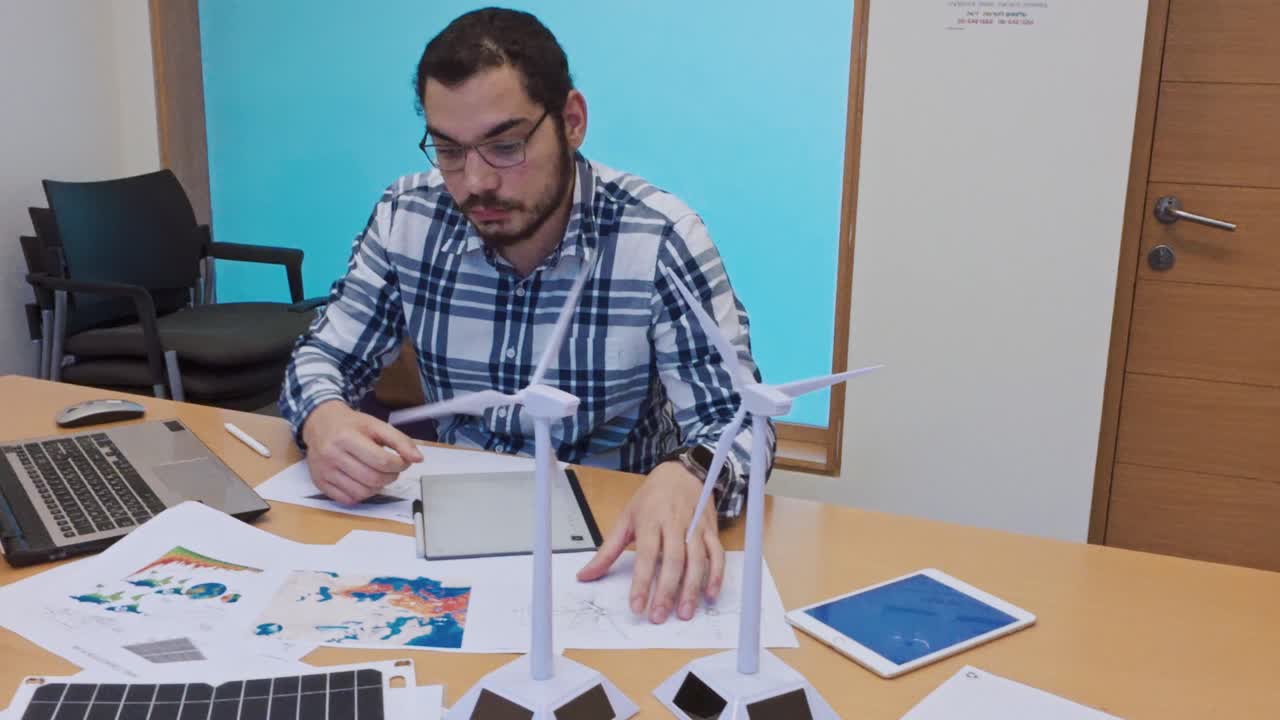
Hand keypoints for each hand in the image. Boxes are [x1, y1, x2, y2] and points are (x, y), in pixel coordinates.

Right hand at [300, 400, 422, 504]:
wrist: (320, 423)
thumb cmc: (351, 425)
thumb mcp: (376, 425)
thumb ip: (400, 440)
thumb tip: (418, 459)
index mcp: (346, 438)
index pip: (381, 461)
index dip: (400, 465)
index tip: (404, 462)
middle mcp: (331, 455)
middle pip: (373, 479)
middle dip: (391, 477)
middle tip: (392, 469)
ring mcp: (323, 471)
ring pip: (362, 492)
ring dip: (378, 487)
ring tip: (379, 475)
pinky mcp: (319, 483)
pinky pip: (348, 499)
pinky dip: (362, 494)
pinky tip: (363, 481)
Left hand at [577, 461, 723, 622]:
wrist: (681, 472)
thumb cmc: (651, 498)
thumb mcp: (625, 519)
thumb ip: (607, 551)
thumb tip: (585, 575)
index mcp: (650, 521)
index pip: (646, 555)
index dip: (642, 582)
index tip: (636, 606)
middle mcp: (674, 524)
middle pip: (673, 560)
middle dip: (667, 591)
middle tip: (659, 616)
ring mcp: (695, 527)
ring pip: (697, 560)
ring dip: (692, 588)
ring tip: (684, 613)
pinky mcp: (711, 530)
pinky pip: (717, 554)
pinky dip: (716, 575)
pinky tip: (710, 595)